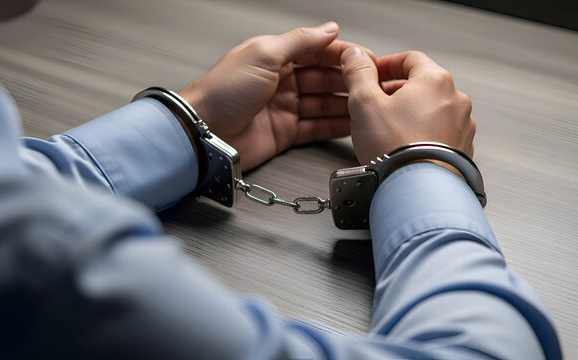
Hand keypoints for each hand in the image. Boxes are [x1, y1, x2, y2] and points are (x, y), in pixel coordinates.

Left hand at [180, 22, 371, 170]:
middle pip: (323, 78)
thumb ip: (299, 41)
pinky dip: (335, 126)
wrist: (205, 132)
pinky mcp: (285, 133)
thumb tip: (328, 29)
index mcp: (275, 57)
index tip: (366, 59)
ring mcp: (284, 108)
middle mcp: (281, 81)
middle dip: (348, 80)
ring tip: (368, 105)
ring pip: (323, 103)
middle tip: (372, 85)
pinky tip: (352, 124)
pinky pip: (317, 128)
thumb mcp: (264, 54)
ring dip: (345, 103)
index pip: (317, 51)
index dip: (342, 54)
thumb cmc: (222, 91)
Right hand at [339, 48, 475, 163]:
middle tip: (375, 106)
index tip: (372, 75)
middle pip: (422, 86)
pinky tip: (404, 148)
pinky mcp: (462, 149)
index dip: (386, 65)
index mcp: (435, 80)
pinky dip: (423, 135)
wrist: (419, 190)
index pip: (410, 59)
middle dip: (396, 93)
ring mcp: (462, 126)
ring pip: (432, 111)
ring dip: (411, 115)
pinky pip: (439, 134)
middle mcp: (456, 100)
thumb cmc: (395, 148)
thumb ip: (359, 74)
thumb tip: (355, 57)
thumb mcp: (364, 103)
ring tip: (388, 131)